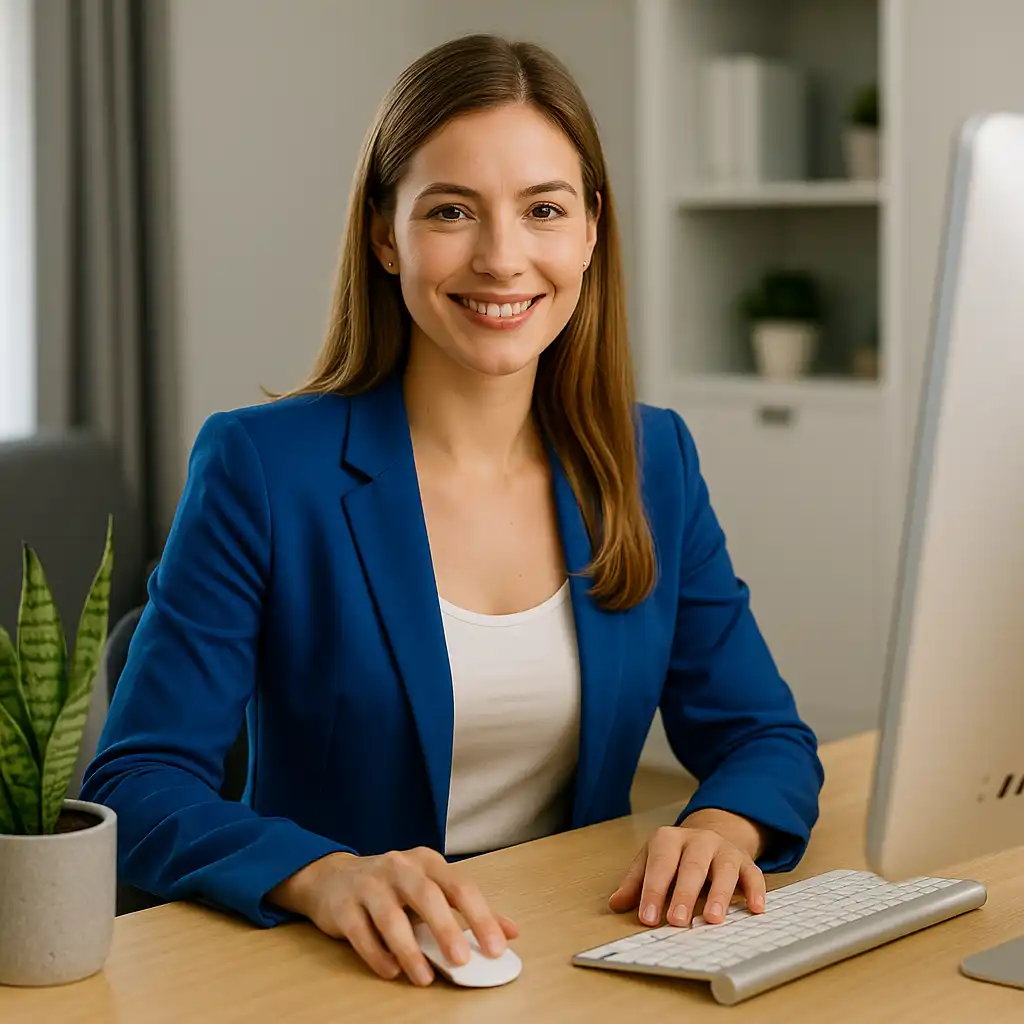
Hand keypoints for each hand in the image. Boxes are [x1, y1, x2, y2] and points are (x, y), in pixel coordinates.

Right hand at [268, 847, 517, 984]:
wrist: (332, 878)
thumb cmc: (392, 887)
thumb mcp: (431, 888)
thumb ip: (469, 910)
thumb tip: (511, 932)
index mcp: (427, 862)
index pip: (459, 886)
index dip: (481, 916)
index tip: (497, 947)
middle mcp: (399, 866)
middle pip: (426, 895)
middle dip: (446, 928)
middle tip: (462, 961)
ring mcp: (369, 884)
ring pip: (391, 915)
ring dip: (410, 949)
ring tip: (425, 977)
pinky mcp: (343, 905)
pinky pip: (361, 931)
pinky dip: (377, 954)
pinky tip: (391, 971)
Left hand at [608, 809, 766, 926]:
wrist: (711, 835)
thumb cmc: (676, 856)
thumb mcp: (651, 862)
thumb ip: (635, 883)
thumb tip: (615, 904)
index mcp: (669, 839)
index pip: (660, 864)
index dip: (653, 891)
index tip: (647, 918)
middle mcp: (698, 840)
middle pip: (691, 866)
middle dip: (684, 894)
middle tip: (676, 921)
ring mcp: (724, 849)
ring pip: (724, 869)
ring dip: (719, 894)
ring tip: (712, 919)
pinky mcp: (746, 861)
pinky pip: (754, 874)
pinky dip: (756, 891)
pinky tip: (755, 909)